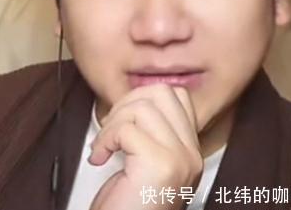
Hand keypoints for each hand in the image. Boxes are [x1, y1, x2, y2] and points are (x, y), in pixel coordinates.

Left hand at [89, 84, 202, 209]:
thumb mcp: (142, 164)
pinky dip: (104, 139)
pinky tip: (100, 158)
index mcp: (189, 151)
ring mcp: (179, 158)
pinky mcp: (159, 164)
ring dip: (112, 123)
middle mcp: (191, 153)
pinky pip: (126, 129)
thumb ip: (146, 134)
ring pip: (142, 107)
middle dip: (126, 103)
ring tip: (104, 147)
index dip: (143, 97)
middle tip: (111, 130)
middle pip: (162, 92)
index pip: (178, 96)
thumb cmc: (127, 205)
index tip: (123, 121)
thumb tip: (130, 101)